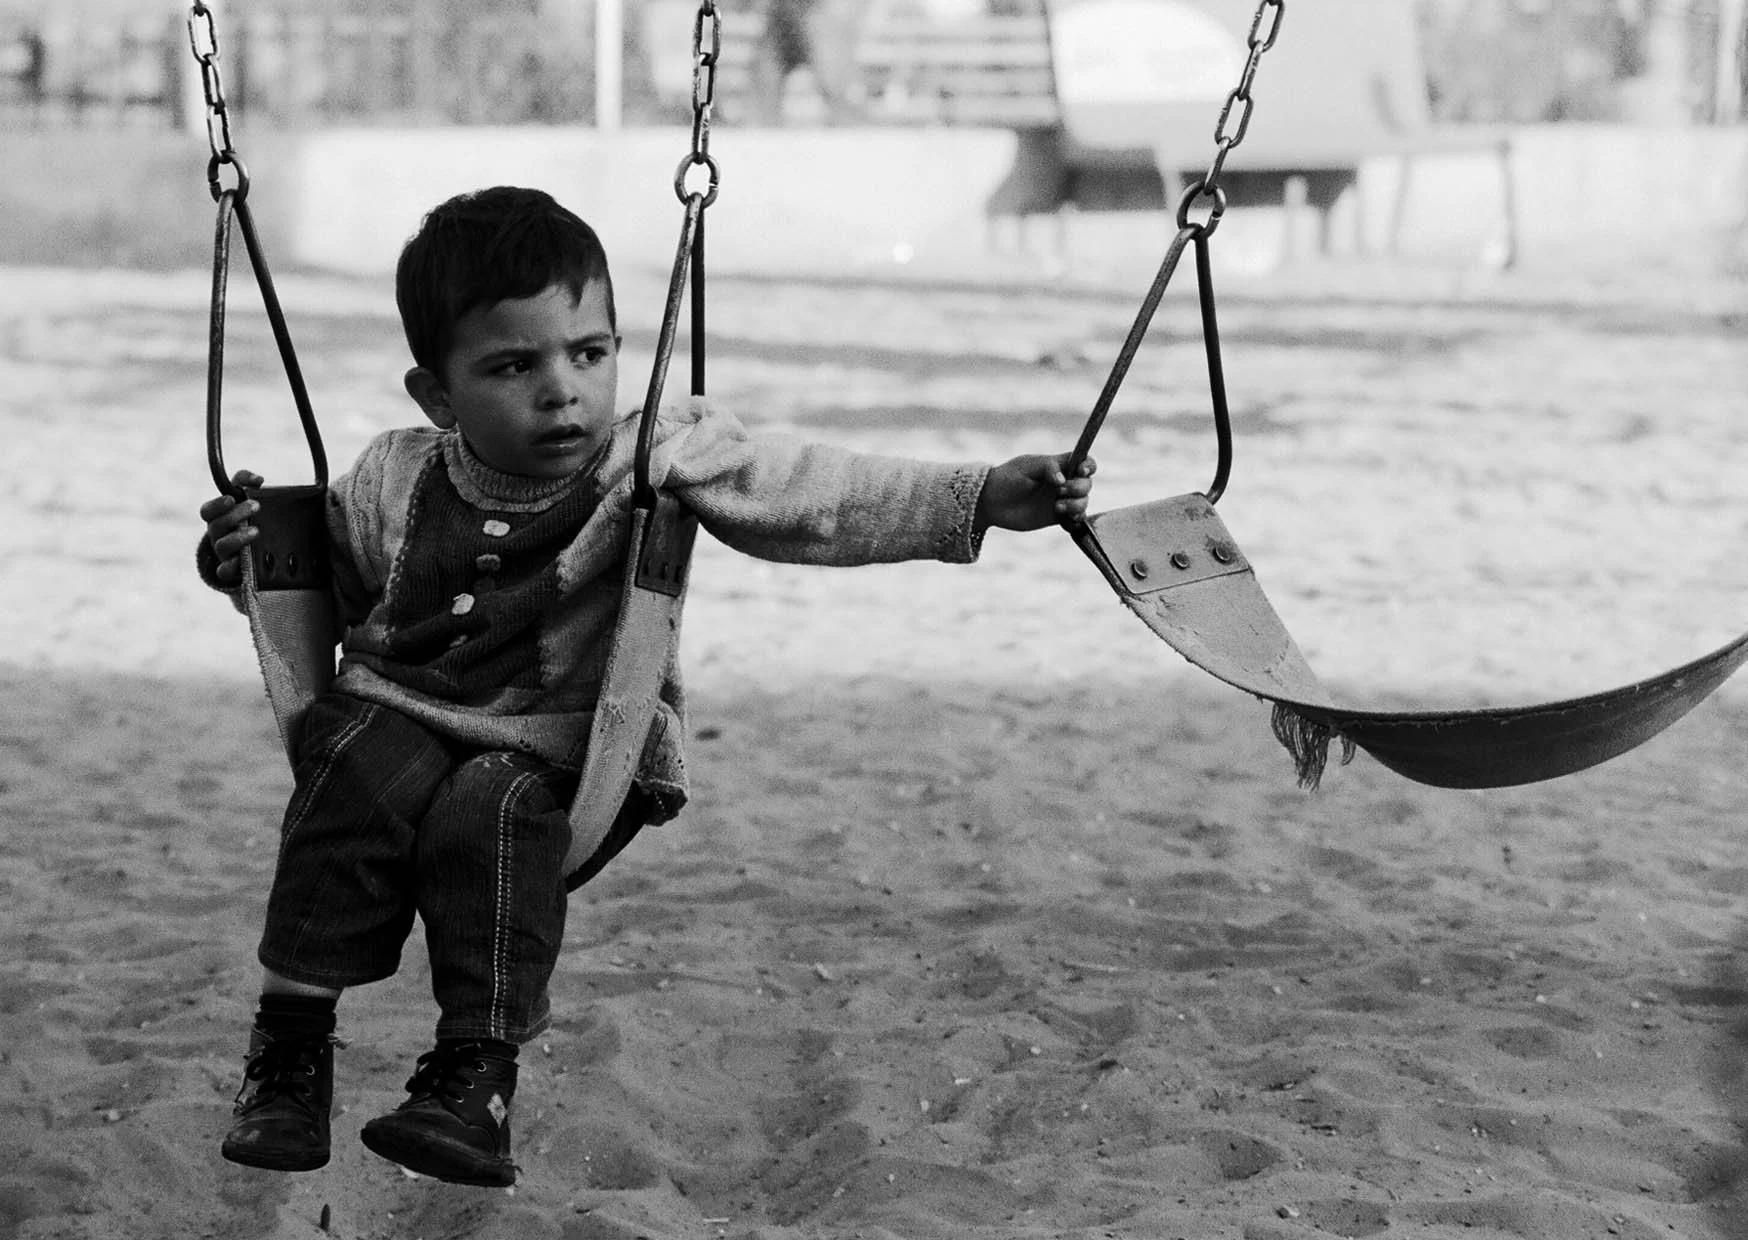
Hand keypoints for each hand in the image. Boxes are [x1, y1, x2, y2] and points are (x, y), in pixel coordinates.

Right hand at [199, 470, 262, 586]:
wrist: (252, 552)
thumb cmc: (245, 519)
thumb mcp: (244, 499)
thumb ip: (245, 483)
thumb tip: (258, 479)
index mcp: (217, 518)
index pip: (207, 511)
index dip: (217, 504)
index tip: (231, 498)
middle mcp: (217, 535)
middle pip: (217, 525)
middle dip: (235, 515)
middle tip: (256, 506)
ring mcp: (222, 553)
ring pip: (222, 546)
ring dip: (238, 537)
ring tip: (256, 530)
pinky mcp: (230, 570)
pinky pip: (225, 571)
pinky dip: (232, 566)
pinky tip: (242, 560)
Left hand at [976, 453, 1095, 531]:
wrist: (991, 502)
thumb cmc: (1007, 478)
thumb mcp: (1027, 466)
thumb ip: (1047, 467)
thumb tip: (1063, 478)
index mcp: (1058, 465)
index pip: (1083, 461)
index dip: (1089, 466)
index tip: (1081, 471)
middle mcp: (1063, 482)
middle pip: (1087, 483)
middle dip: (1079, 488)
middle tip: (1059, 490)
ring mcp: (1061, 499)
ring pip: (1083, 502)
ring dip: (1076, 505)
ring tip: (1056, 507)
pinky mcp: (1057, 517)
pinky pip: (1076, 519)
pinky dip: (1075, 519)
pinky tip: (1064, 519)